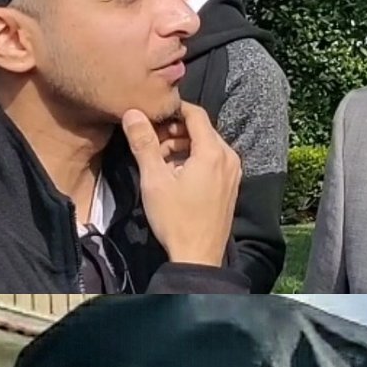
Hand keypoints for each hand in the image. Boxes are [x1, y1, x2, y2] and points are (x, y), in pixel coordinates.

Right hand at [122, 101, 240, 266]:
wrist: (197, 256)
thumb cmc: (176, 219)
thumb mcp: (154, 179)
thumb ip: (144, 143)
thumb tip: (133, 114)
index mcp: (214, 152)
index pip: (196, 114)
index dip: (173, 110)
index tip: (152, 117)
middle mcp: (229, 158)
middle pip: (201, 130)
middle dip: (174, 132)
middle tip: (151, 145)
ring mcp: (233, 173)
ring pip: (206, 146)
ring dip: (182, 147)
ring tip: (159, 163)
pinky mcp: (230, 186)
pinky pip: (213, 162)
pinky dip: (194, 161)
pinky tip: (174, 176)